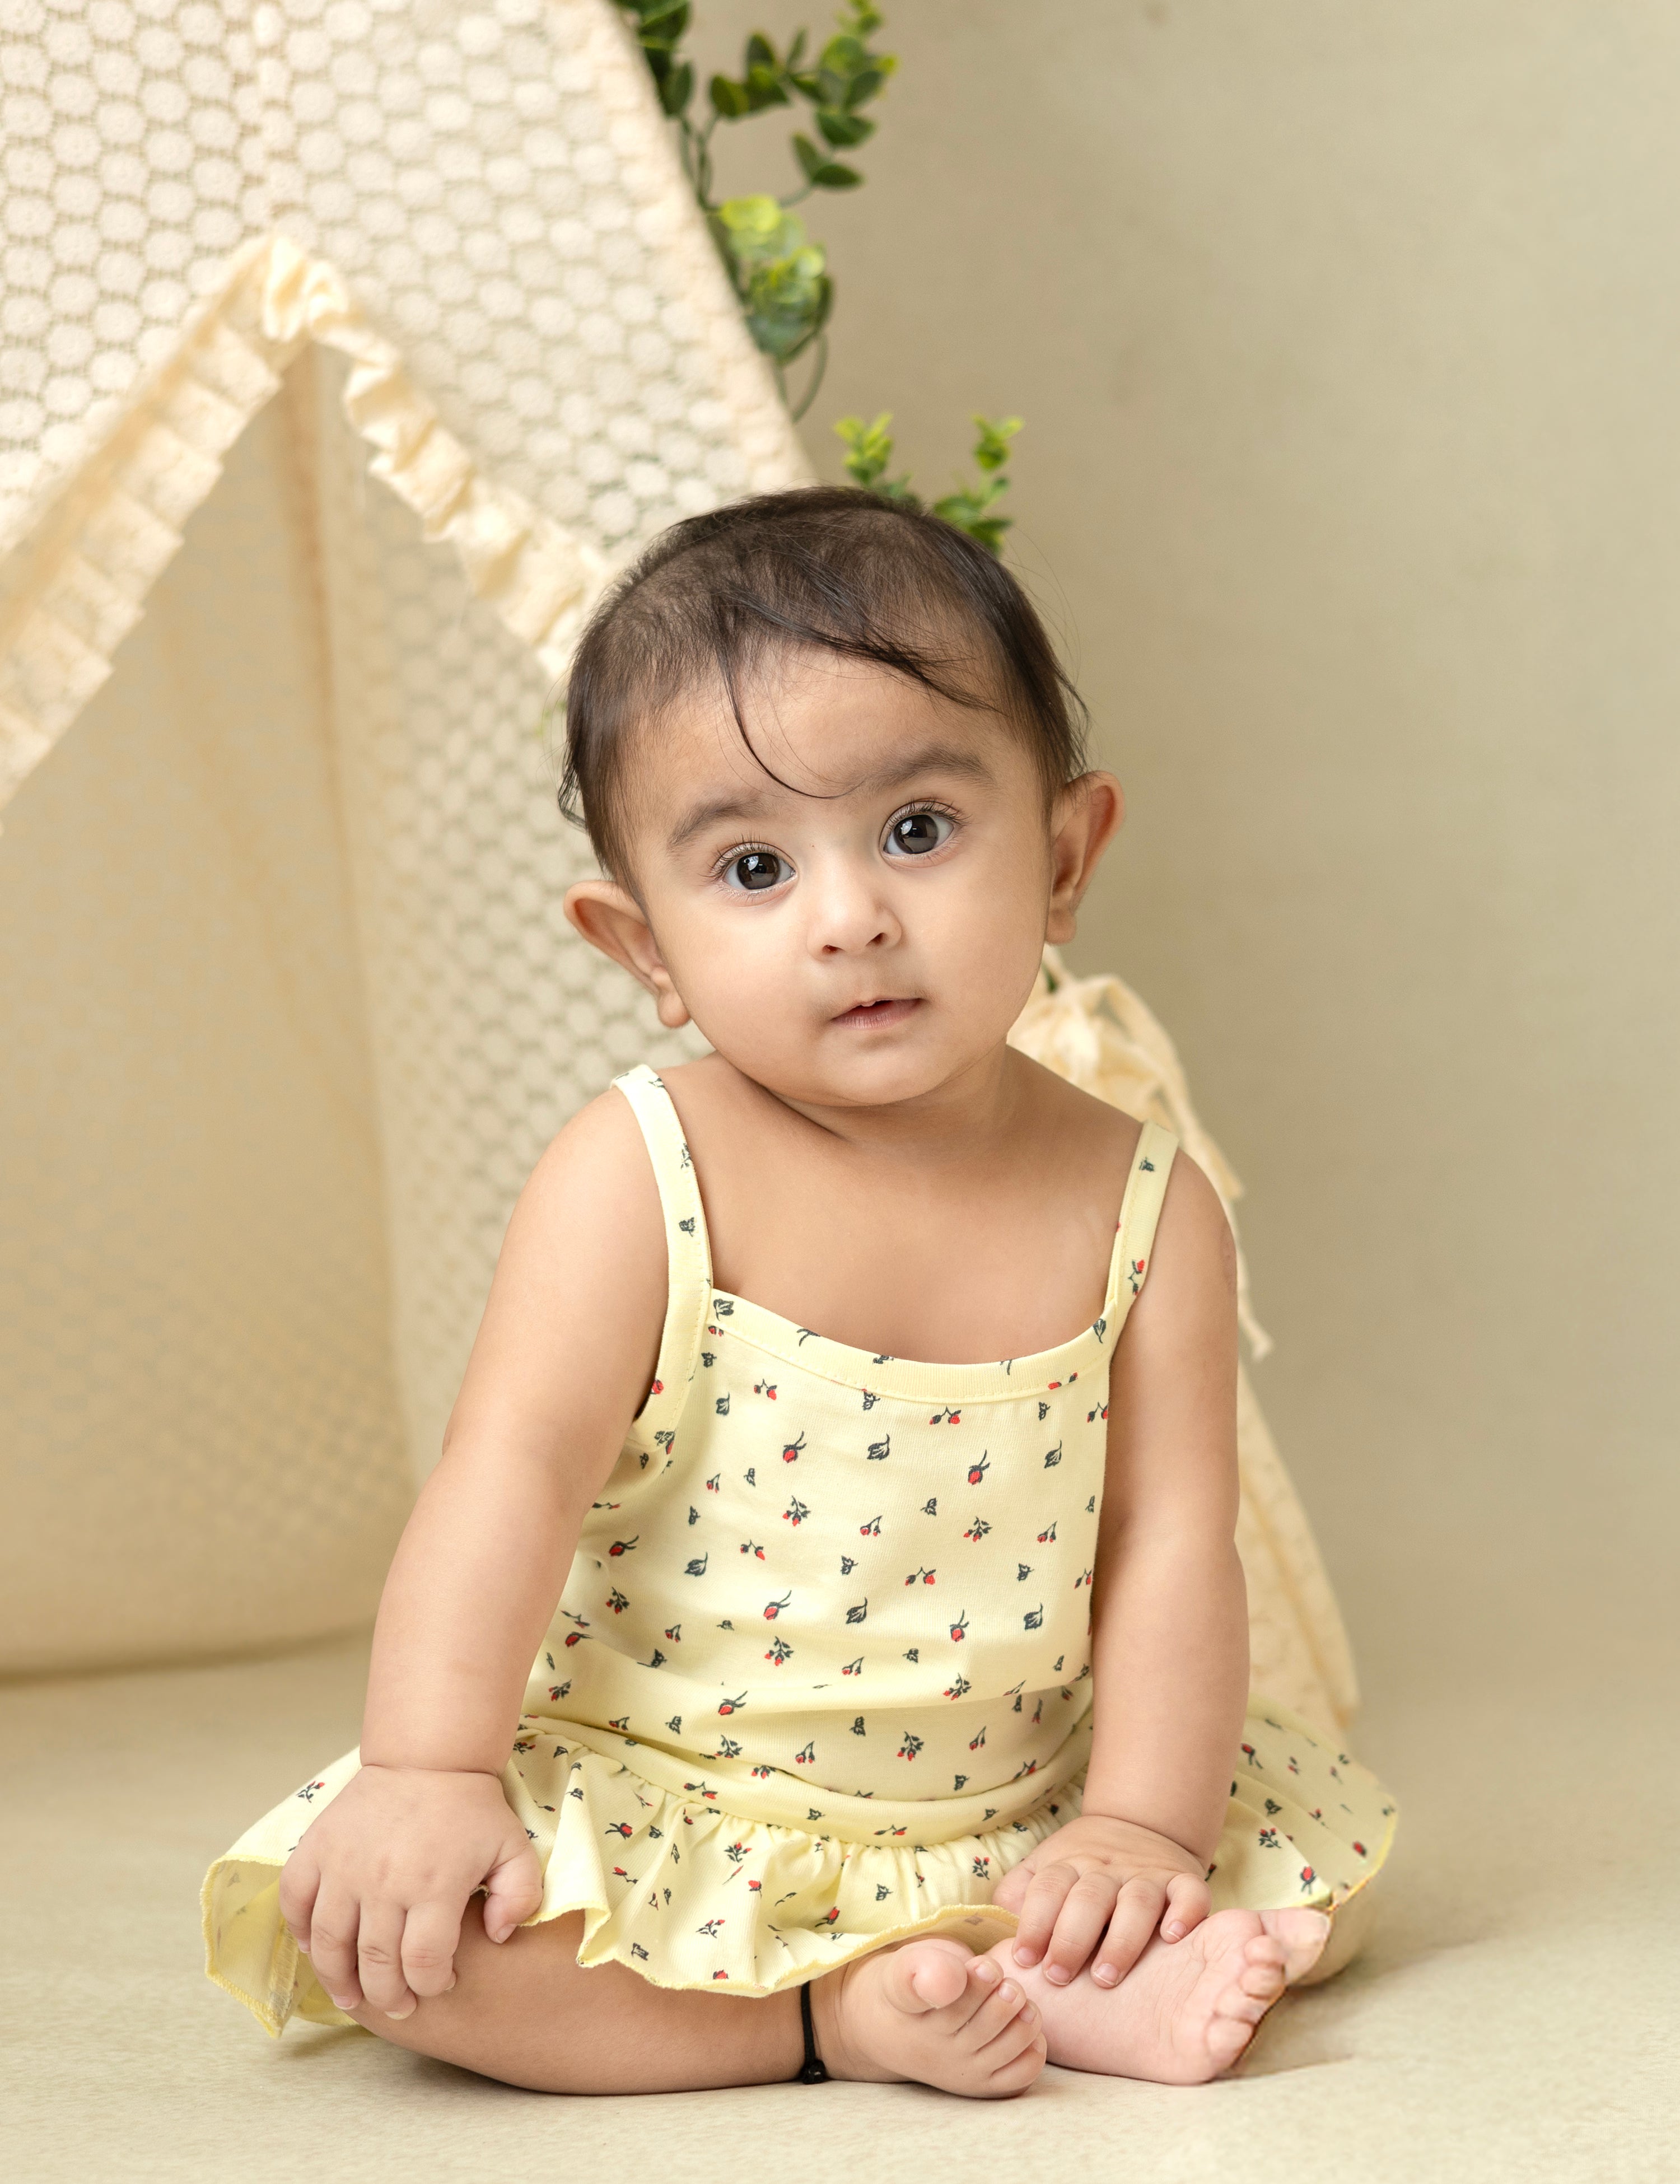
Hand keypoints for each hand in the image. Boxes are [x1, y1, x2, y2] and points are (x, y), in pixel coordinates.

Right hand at [277, 1764, 542, 2019]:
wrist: (426, 1756)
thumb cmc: (471, 1808)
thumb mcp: (513, 1848)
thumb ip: (519, 1896)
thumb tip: (498, 1937)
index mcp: (434, 1885)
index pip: (423, 1962)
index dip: (431, 1985)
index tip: (438, 1985)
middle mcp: (383, 1881)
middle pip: (375, 1963)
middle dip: (387, 1995)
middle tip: (397, 2006)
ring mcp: (343, 1865)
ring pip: (329, 1944)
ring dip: (337, 1980)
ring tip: (352, 1998)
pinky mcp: (316, 1848)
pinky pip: (295, 1901)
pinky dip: (299, 1930)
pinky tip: (314, 1947)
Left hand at [990, 1813, 1209, 1987]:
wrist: (1138, 1825)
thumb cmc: (1082, 1867)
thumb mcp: (1045, 1867)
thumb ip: (1021, 1891)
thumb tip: (999, 1917)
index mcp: (1070, 1865)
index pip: (1048, 1888)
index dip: (1033, 1923)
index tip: (1023, 1960)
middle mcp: (1108, 1868)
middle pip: (1088, 1898)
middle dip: (1070, 1938)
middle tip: (1058, 1976)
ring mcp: (1147, 1874)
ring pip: (1136, 1902)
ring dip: (1121, 1940)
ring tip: (1105, 1977)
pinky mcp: (1182, 1880)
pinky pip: (1190, 1893)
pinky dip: (1185, 1914)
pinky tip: (1172, 1937)